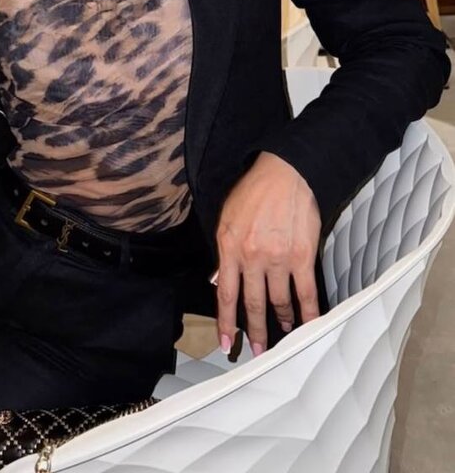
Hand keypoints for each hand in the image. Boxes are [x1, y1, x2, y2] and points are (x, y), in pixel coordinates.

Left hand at [215, 151, 320, 355]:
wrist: (284, 174)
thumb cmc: (252, 192)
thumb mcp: (226, 218)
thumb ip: (223, 252)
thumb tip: (217, 281)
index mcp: (229, 247)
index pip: (226, 294)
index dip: (226, 322)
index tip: (226, 343)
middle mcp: (252, 257)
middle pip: (252, 303)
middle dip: (254, 331)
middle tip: (257, 351)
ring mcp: (278, 259)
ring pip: (278, 301)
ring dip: (281, 321)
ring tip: (285, 335)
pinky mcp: (302, 257)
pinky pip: (305, 293)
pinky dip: (308, 313)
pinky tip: (309, 327)